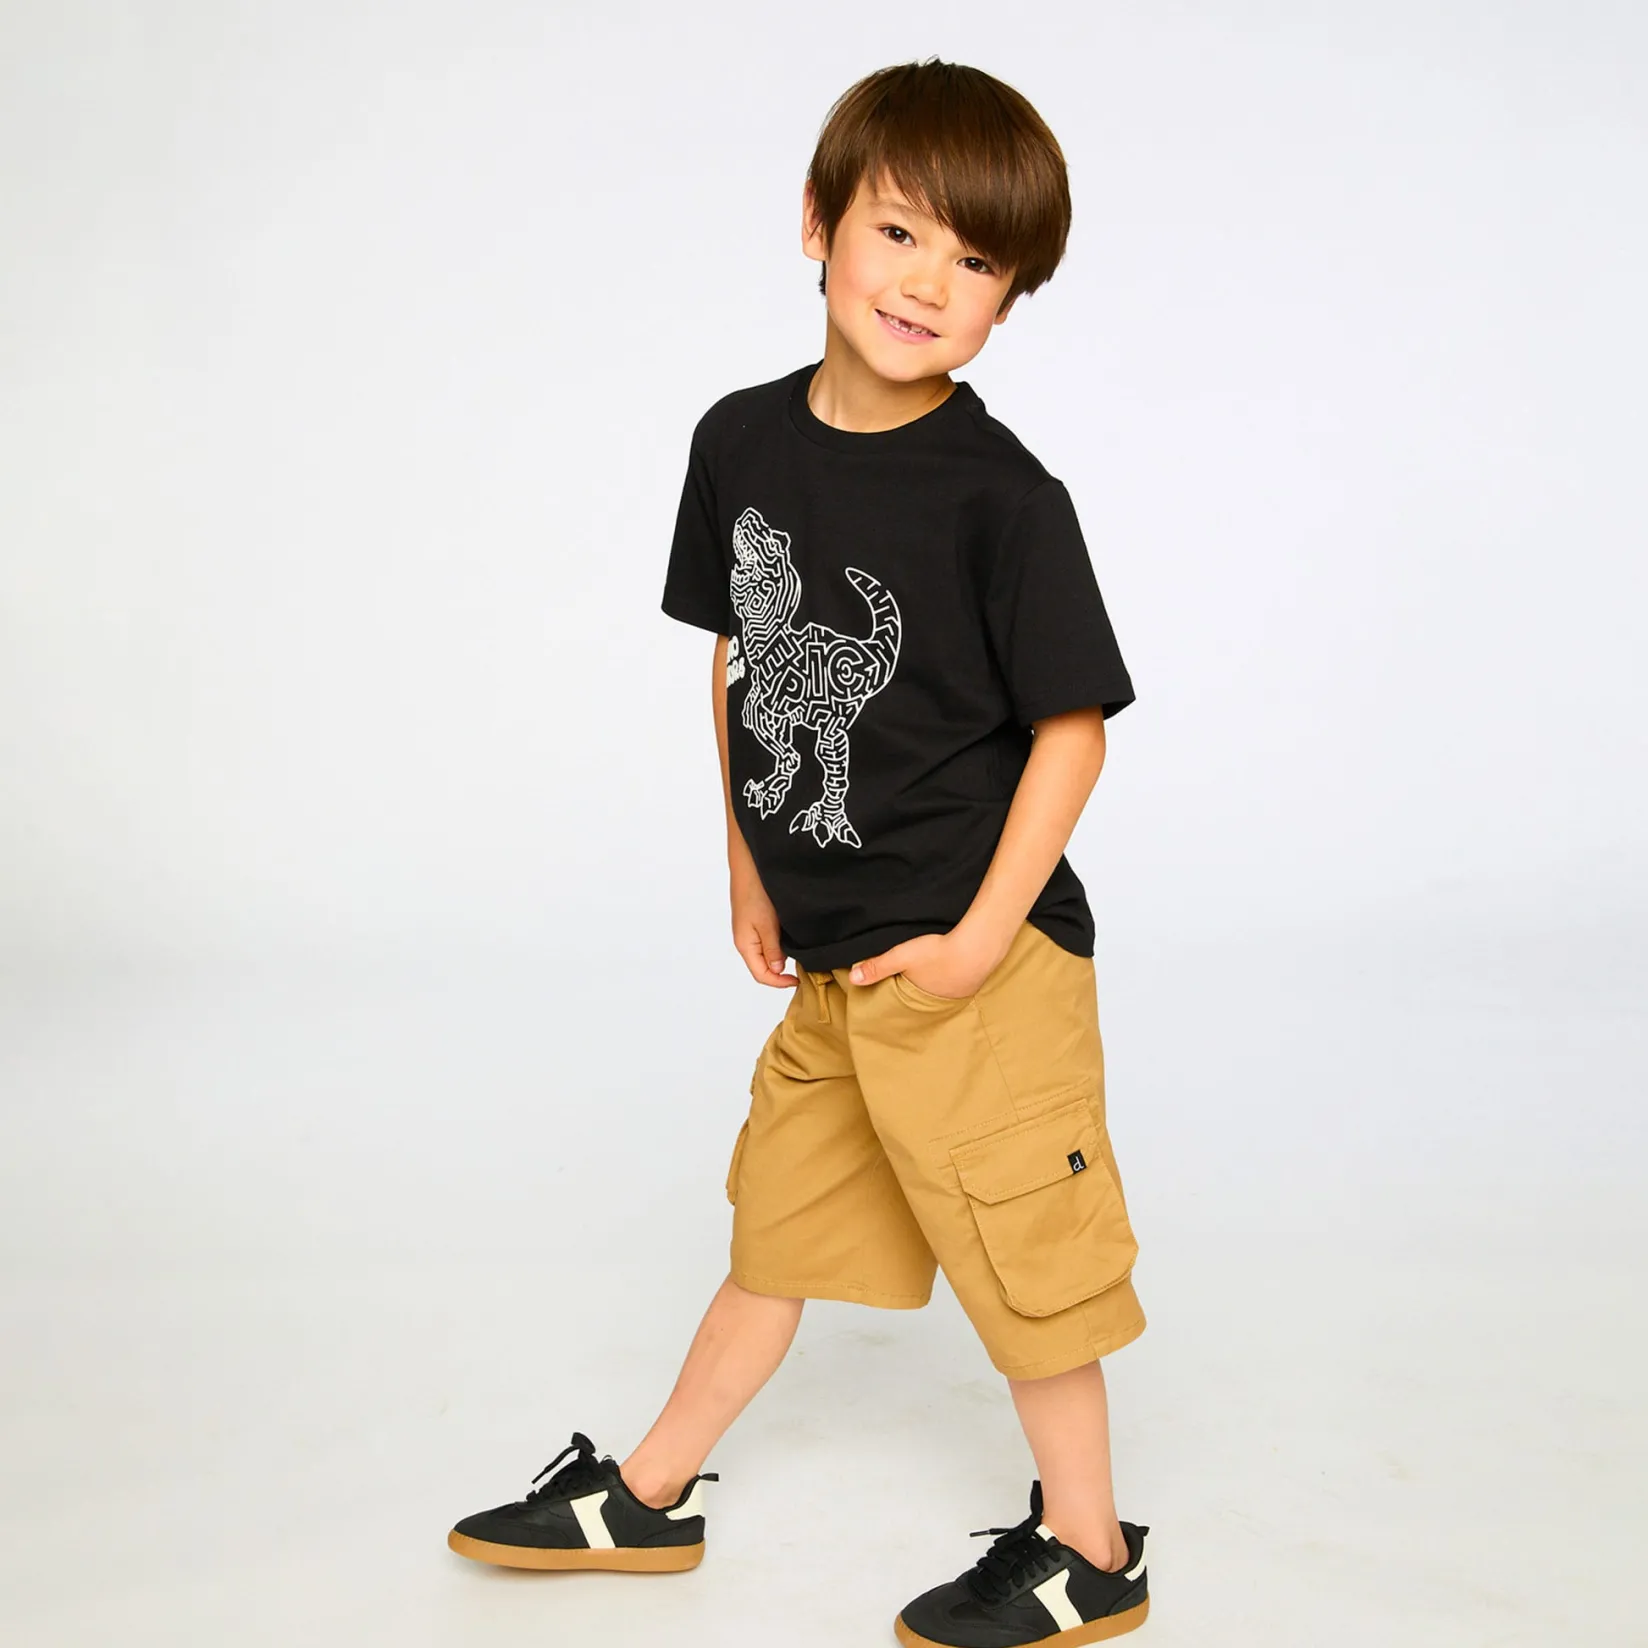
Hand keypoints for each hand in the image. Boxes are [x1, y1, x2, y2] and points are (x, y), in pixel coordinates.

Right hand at [731, 893, 795, 988]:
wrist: (750, 866)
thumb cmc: (755, 892)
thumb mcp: (767, 924)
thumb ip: (772, 950)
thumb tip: (777, 970)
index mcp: (746, 945)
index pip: (761, 975)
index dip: (780, 982)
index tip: (798, 980)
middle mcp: (746, 941)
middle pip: (762, 967)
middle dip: (781, 972)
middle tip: (802, 969)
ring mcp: (749, 930)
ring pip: (765, 954)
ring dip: (781, 957)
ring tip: (799, 953)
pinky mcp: (754, 921)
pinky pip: (766, 941)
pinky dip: (778, 945)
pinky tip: (790, 938)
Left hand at [847, 928, 999, 999]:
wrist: (978, 946)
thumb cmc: (939, 953)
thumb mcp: (902, 957)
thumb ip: (877, 966)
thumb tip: (852, 979)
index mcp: (919, 1000)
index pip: (903, 1007)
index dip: (896, 1003)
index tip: (887, 1002)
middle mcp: (939, 1003)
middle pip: (921, 1002)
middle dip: (913, 998)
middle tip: (904, 991)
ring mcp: (958, 995)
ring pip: (939, 993)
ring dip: (932, 988)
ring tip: (924, 981)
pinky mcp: (971, 983)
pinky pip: (955, 985)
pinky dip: (948, 979)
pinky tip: (948, 970)